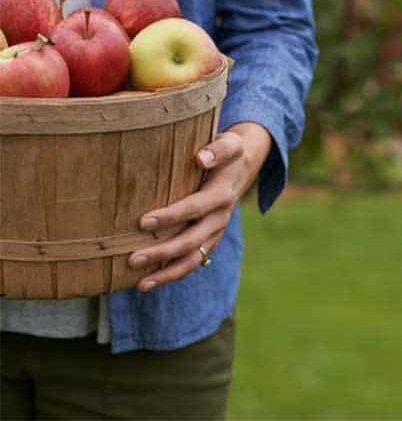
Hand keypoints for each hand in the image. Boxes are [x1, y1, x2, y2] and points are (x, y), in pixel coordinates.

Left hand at [128, 122, 271, 291]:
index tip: (143, 222)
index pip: (195, 207)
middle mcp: (221, 217)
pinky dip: (173, 274)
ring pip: (194, 258)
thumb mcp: (230, 143)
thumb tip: (200, 158)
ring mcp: (216, 232)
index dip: (171, 216)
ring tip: (140, 285)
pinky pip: (194, 262)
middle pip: (192, 240)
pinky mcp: (210, 239)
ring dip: (168, 272)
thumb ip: (218, 149)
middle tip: (132, 258)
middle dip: (163, 252)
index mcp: (222, 194)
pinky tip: (148, 282)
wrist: (242, 166)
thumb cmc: (227, 151)